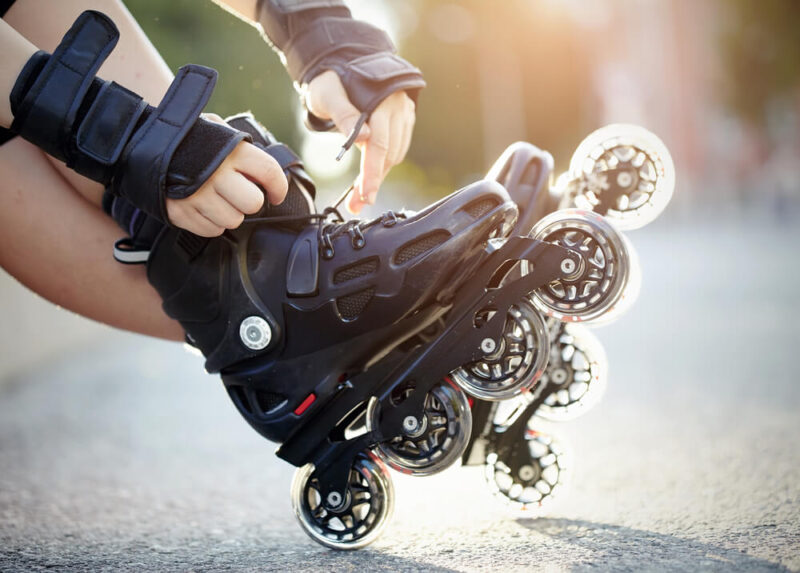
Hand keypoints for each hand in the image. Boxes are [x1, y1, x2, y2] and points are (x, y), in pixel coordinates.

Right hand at [165, 116, 287, 236]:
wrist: (142, 145)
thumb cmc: (188, 140)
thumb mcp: (216, 130)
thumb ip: (240, 148)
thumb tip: (264, 172)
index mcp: (231, 150)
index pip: (270, 173)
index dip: (279, 188)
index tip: (276, 195)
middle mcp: (217, 173)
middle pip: (253, 204)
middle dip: (250, 201)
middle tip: (239, 194)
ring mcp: (198, 195)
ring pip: (233, 220)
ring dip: (229, 213)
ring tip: (216, 198)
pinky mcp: (182, 212)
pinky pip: (212, 230)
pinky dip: (210, 222)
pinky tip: (202, 206)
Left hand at [305, 70, 415, 213]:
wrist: (343, 60)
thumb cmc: (331, 78)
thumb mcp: (327, 94)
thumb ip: (344, 115)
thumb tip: (364, 139)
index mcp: (381, 100)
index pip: (379, 144)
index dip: (372, 173)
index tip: (365, 196)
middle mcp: (397, 107)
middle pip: (388, 154)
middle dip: (372, 181)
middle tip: (356, 203)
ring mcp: (403, 112)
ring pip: (395, 155)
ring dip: (379, 175)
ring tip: (359, 193)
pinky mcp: (403, 118)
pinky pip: (397, 148)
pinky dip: (384, 163)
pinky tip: (371, 173)